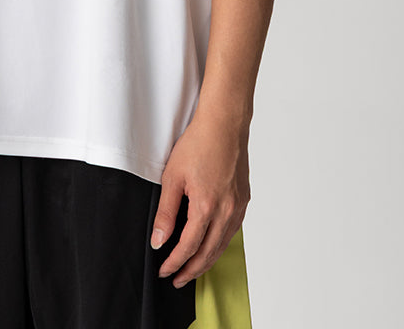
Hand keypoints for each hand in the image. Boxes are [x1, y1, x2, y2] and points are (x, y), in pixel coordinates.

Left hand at [150, 108, 250, 287]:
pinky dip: (220, 244)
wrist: (224, 124)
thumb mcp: (172, 177)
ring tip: (192, 269)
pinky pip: (232, 231)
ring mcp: (238, 207)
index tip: (165, 271)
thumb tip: (159, 241)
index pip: (189, 247)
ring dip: (207, 261)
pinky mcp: (244, 200)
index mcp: (206, 207)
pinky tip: (211, 245)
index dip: (175, 263)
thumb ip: (166, 212)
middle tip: (177, 280)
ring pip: (222, 245)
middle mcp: (227, 211)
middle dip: (191, 270)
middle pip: (208, 253)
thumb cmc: (198, 143)